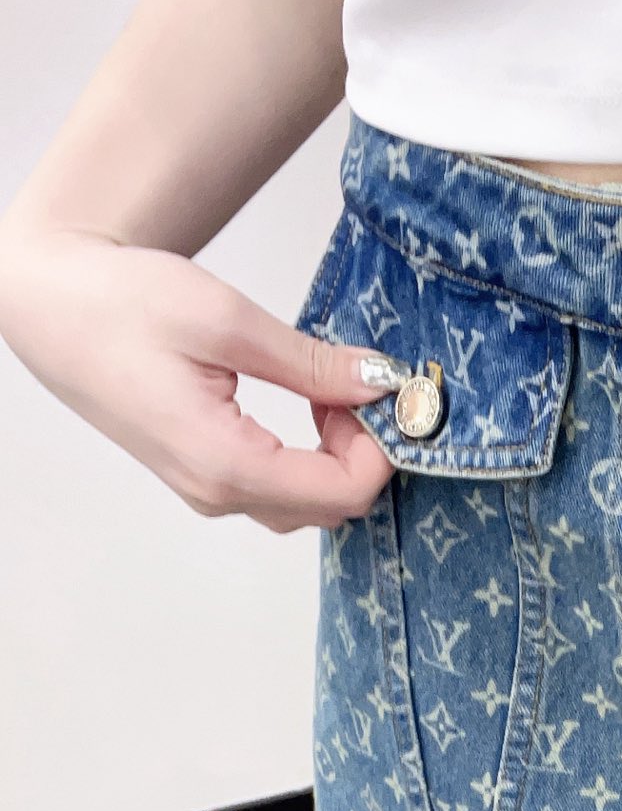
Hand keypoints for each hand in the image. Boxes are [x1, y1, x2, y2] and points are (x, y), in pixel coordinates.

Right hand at [0, 223, 402, 532]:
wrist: (50, 305)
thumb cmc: (119, 303)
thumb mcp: (226, 321)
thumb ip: (311, 364)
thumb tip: (380, 382)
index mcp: (224, 464)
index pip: (343, 491)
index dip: (381, 447)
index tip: (381, 393)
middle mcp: (216, 494)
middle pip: (333, 507)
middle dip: (364, 453)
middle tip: (354, 387)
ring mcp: (207, 493)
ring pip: (309, 504)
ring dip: (338, 457)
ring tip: (325, 392)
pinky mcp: (204, 478)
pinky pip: (279, 491)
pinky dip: (310, 458)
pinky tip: (306, 407)